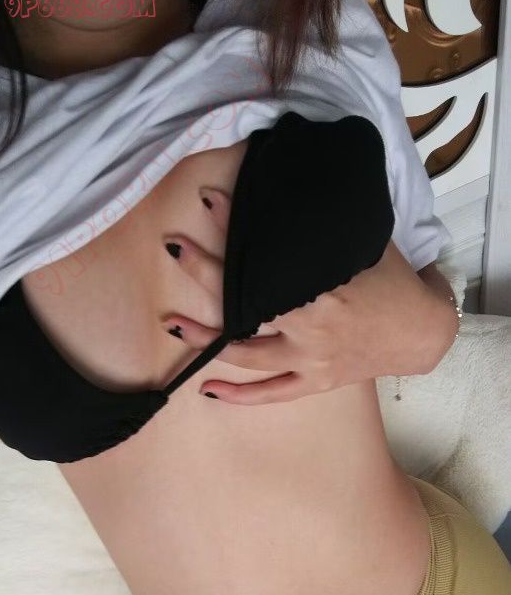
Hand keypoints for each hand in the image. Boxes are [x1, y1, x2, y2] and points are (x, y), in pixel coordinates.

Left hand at [161, 188, 453, 404]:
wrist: (423, 331)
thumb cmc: (394, 281)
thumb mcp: (362, 244)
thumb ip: (321, 232)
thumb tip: (283, 198)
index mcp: (321, 291)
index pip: (262, 258)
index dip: (231, 227)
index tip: (208, 201)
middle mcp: (309, 329)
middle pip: (243, 302)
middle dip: (205, 271)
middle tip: (176, 246)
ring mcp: (309, 361)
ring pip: (245, 354)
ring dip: (206, 338)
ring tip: (171, 321)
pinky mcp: (315, 382)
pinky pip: (270, 394)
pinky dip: (238, 396)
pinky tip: (205, 388)